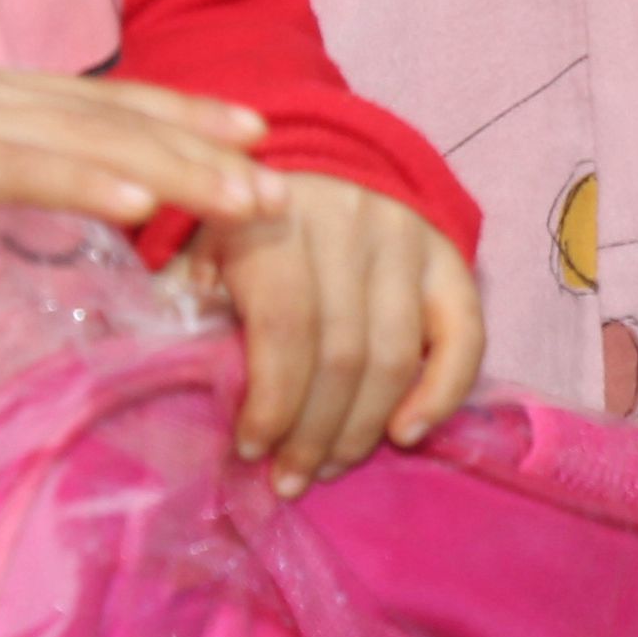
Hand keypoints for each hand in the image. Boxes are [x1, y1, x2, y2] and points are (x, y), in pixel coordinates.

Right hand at [0, 53, 281, 227]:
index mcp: (4, 100)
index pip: (113, 103)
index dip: (188, 115)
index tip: (258, 133)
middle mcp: (2, 99)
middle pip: (124, 123)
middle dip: (207, 154)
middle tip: (279, 192)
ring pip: (96, 142)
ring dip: (178, 171)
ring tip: (243, 201)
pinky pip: (25, 172)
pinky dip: (88, 185)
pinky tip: (141, 207)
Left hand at [190, 171, 482, 492]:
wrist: (319, 158)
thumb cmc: (242, 222)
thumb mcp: (196, 245)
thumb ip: (184, 302)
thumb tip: (174, 377)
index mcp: (276, 221)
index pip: (286, 327)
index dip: (271, 402)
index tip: (250, 450)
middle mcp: (350, 225)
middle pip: (343, 353)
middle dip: (314, 433)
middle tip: (290, 478)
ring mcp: (407, 239)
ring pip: (395, 354)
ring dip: (363, 428)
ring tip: (330, 466)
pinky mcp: (447, 254)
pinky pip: (464, 332)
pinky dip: (442, 391)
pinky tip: (406, 432)